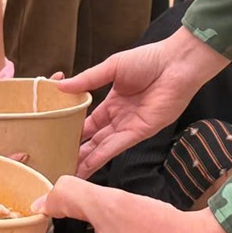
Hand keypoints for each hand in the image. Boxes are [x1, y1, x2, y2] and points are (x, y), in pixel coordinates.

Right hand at [62, 28, 227, 177]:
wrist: (176, 64)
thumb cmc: (148, 60)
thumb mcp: (111, 67)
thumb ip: (87, 80)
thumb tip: (60, 86)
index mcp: (113, 101)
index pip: (89, 122)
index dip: (74, 131)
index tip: (55, 141)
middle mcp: (120, 117)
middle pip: (95, 138)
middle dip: (78, 150)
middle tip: (58, 162)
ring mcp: (129, 126)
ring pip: (103, 146)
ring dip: (87, 159)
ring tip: (67, 172)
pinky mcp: (140, 132)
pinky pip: (117, 147)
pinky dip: (101, 157)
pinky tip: (86, 166)